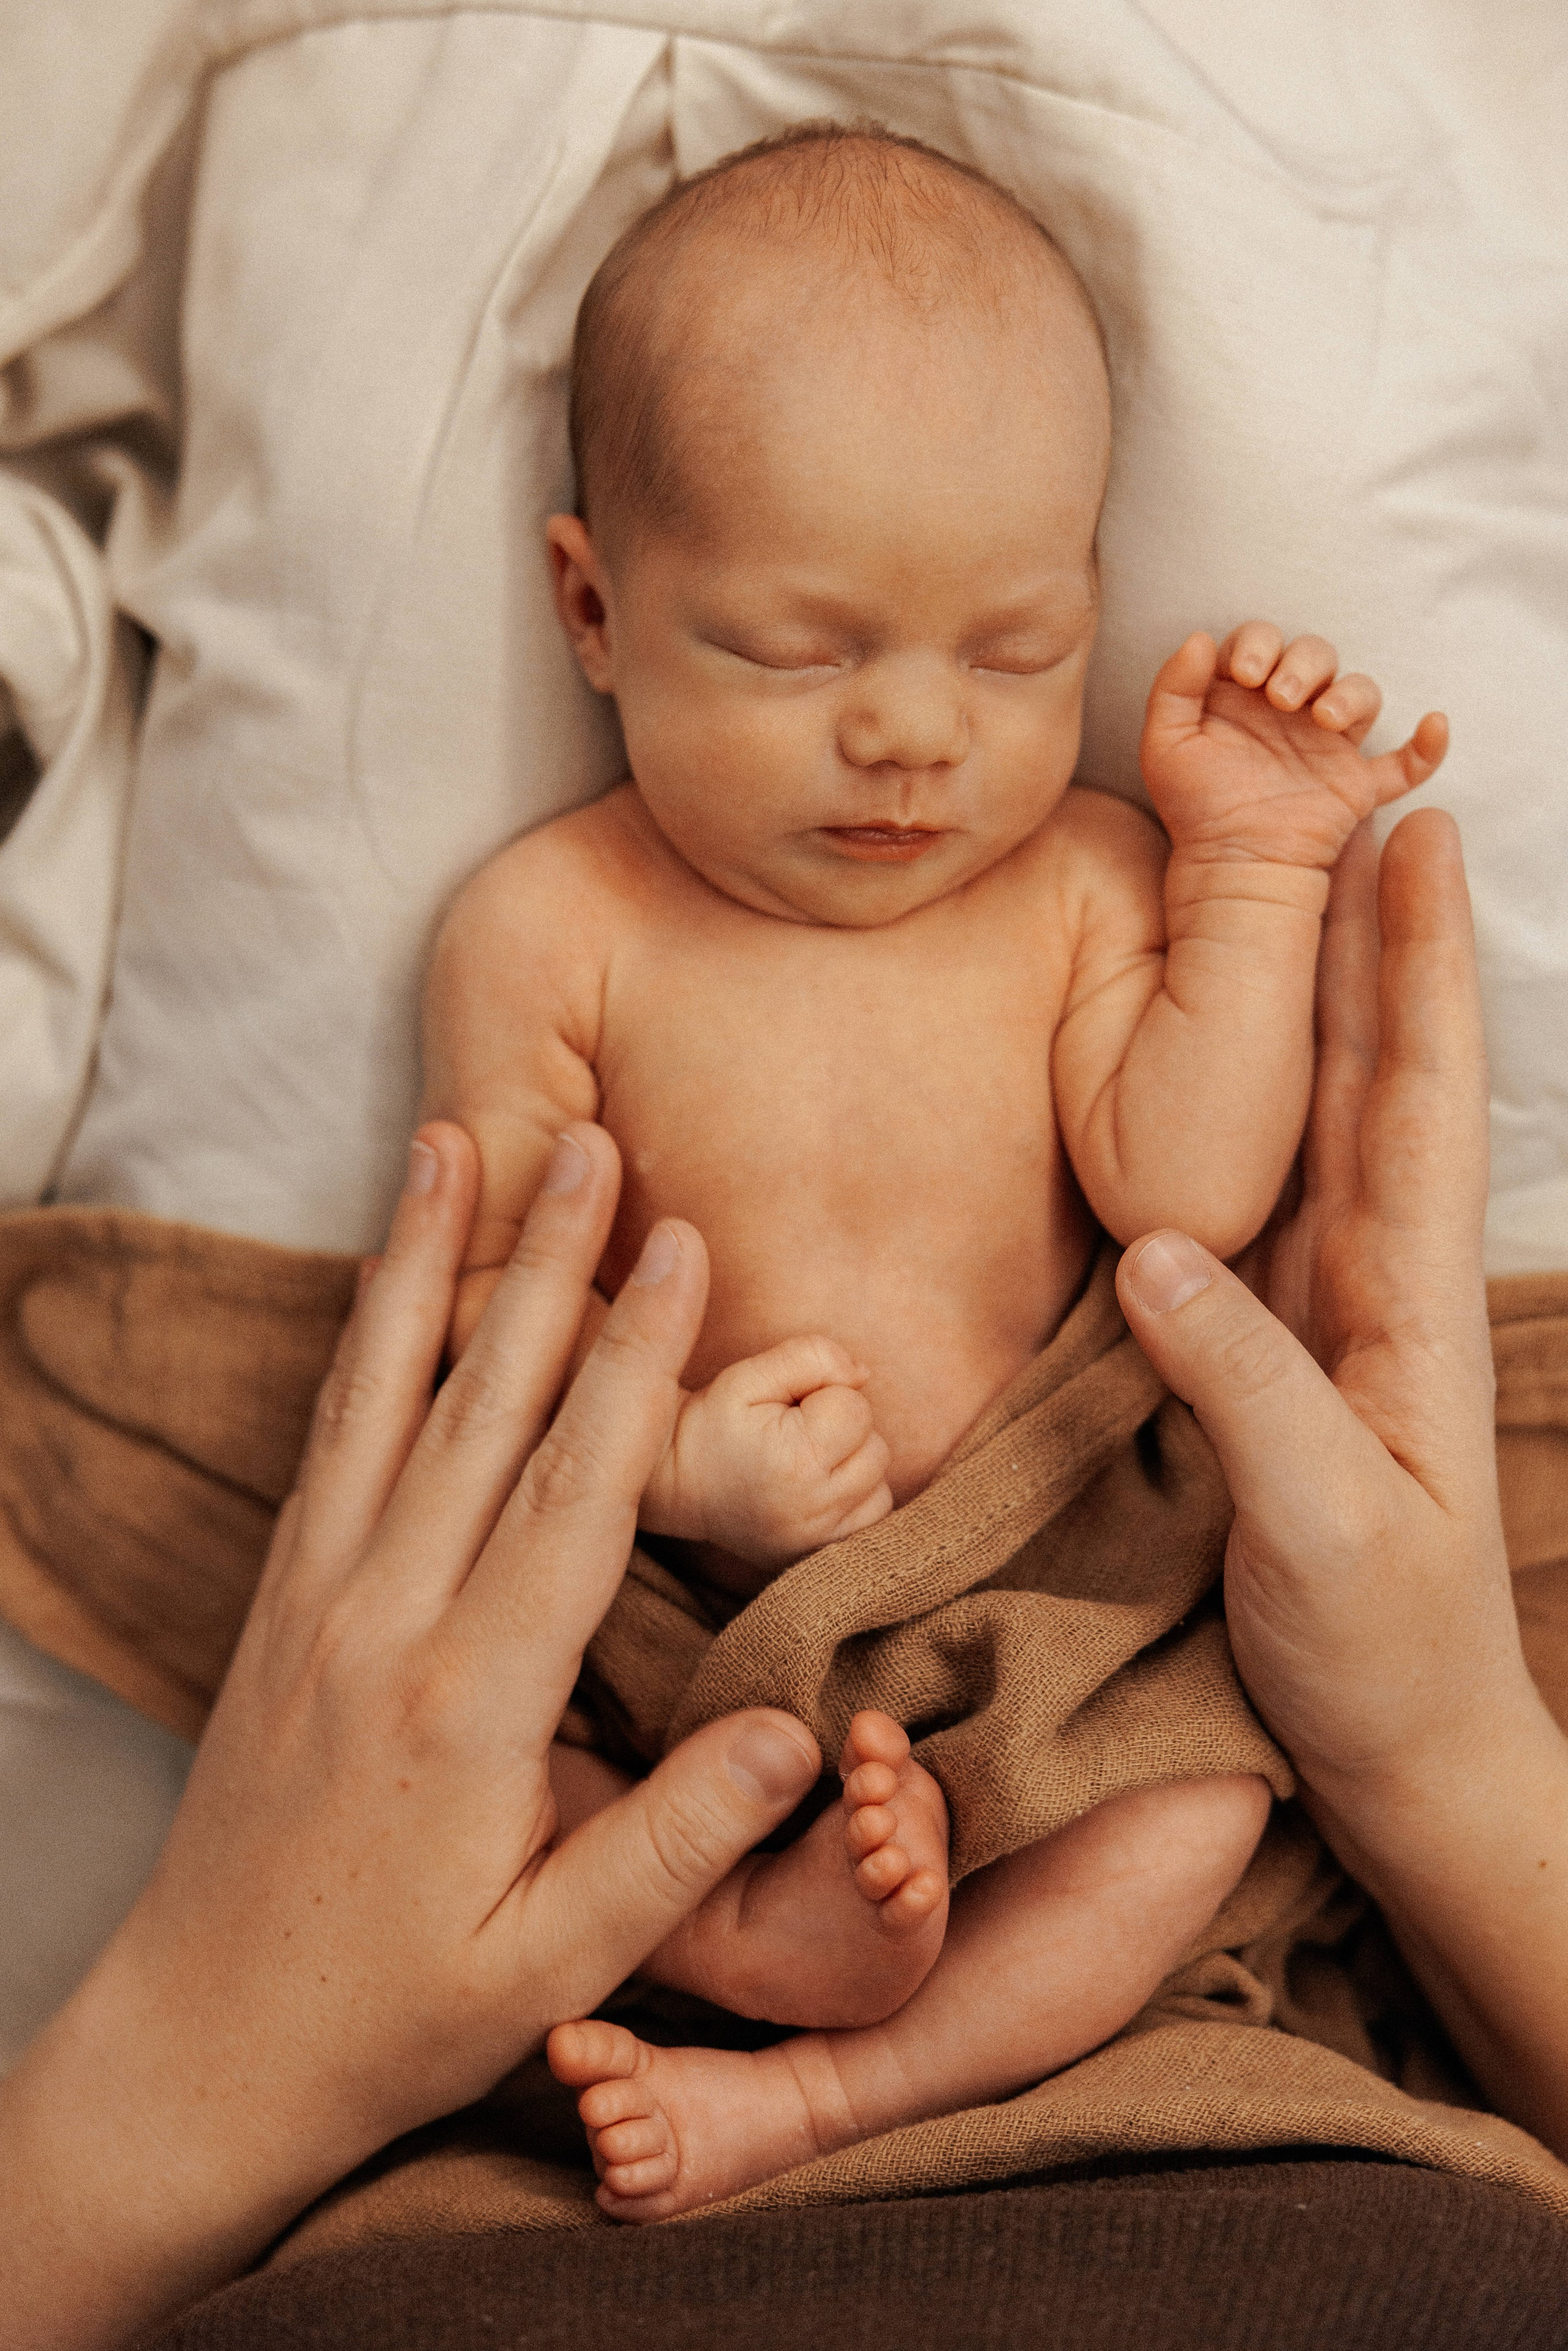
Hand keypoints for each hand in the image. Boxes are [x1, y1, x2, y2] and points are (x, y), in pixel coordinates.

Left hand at [0, 1122, 821, 2349]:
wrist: (201, 2049)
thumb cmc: (392, 2014)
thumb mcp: (556, 1965)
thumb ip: (678, 1844)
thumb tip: (798, 1729)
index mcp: (471, 1698)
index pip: (576, 1492)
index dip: (639, 1361)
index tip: (680, 1246)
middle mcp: (384, 1619)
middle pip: (481, 1407)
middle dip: (549, 1266)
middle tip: (592, 1141)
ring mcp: (316, 1600)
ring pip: (382, 1395)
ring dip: (425, 1261)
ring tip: (454, 1142)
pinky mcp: (278, 1606)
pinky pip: (324, 1440)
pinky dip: (360, 1341)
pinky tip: (384, 1278)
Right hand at [642, 1334, 894, 1570]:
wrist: (677, 1484)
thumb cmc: (713, 1423)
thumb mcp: (748, 1375)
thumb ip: (812, 1357)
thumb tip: (864, 1374)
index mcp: (796, 1461)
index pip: (855, 1406)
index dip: (823, 1395)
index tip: (786, 1409)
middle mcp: (814, 1510)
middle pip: (875, 1446)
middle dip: (841, 1429)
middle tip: (793, 1434)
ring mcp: (819, 1540)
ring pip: (879, 1482)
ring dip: (852, 1463)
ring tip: (804, 1461)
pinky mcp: (822, 1554)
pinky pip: (873, 1516)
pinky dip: (856, 1496)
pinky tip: (818, 1487)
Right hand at [1115, 810, 1522, 1801]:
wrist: (1406, 1755)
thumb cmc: (1384, 1655)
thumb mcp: (1320, 1530)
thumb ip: (1244, 1390)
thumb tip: (1159, 1254)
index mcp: (1407, 1312)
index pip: (1417, 1108)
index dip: (1414, 975)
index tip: (1411, 845)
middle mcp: (1379, 1290)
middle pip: (1380, 1085)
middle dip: (1375, 949)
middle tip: (1360, 812)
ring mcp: (1335, 1318)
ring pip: (1332, 1130)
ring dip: (1329, 1011)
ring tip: (1309, 901)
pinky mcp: (1286, 1356)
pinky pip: (1276, 1206)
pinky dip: (1270, 1116)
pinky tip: (1246, 1080)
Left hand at [1141, 624, 1446, 873]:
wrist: (1227, 866)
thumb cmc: (1193, 805)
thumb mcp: (1165, 743)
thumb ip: (1173, 687)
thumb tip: (1200, 637)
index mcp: (1246, 693)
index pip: (1263, 640)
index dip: (1259, 643)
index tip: (1244, 672)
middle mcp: (1292, 711)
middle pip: (1317, 655)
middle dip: (1303, 664)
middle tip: (1281, 698)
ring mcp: (1329, 746)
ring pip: (1361, 694)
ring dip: (1349, 695)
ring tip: (1324, 719)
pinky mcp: (1357, 784)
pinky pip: (1407, 764)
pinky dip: (1428, 747)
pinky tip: (1434, 724)